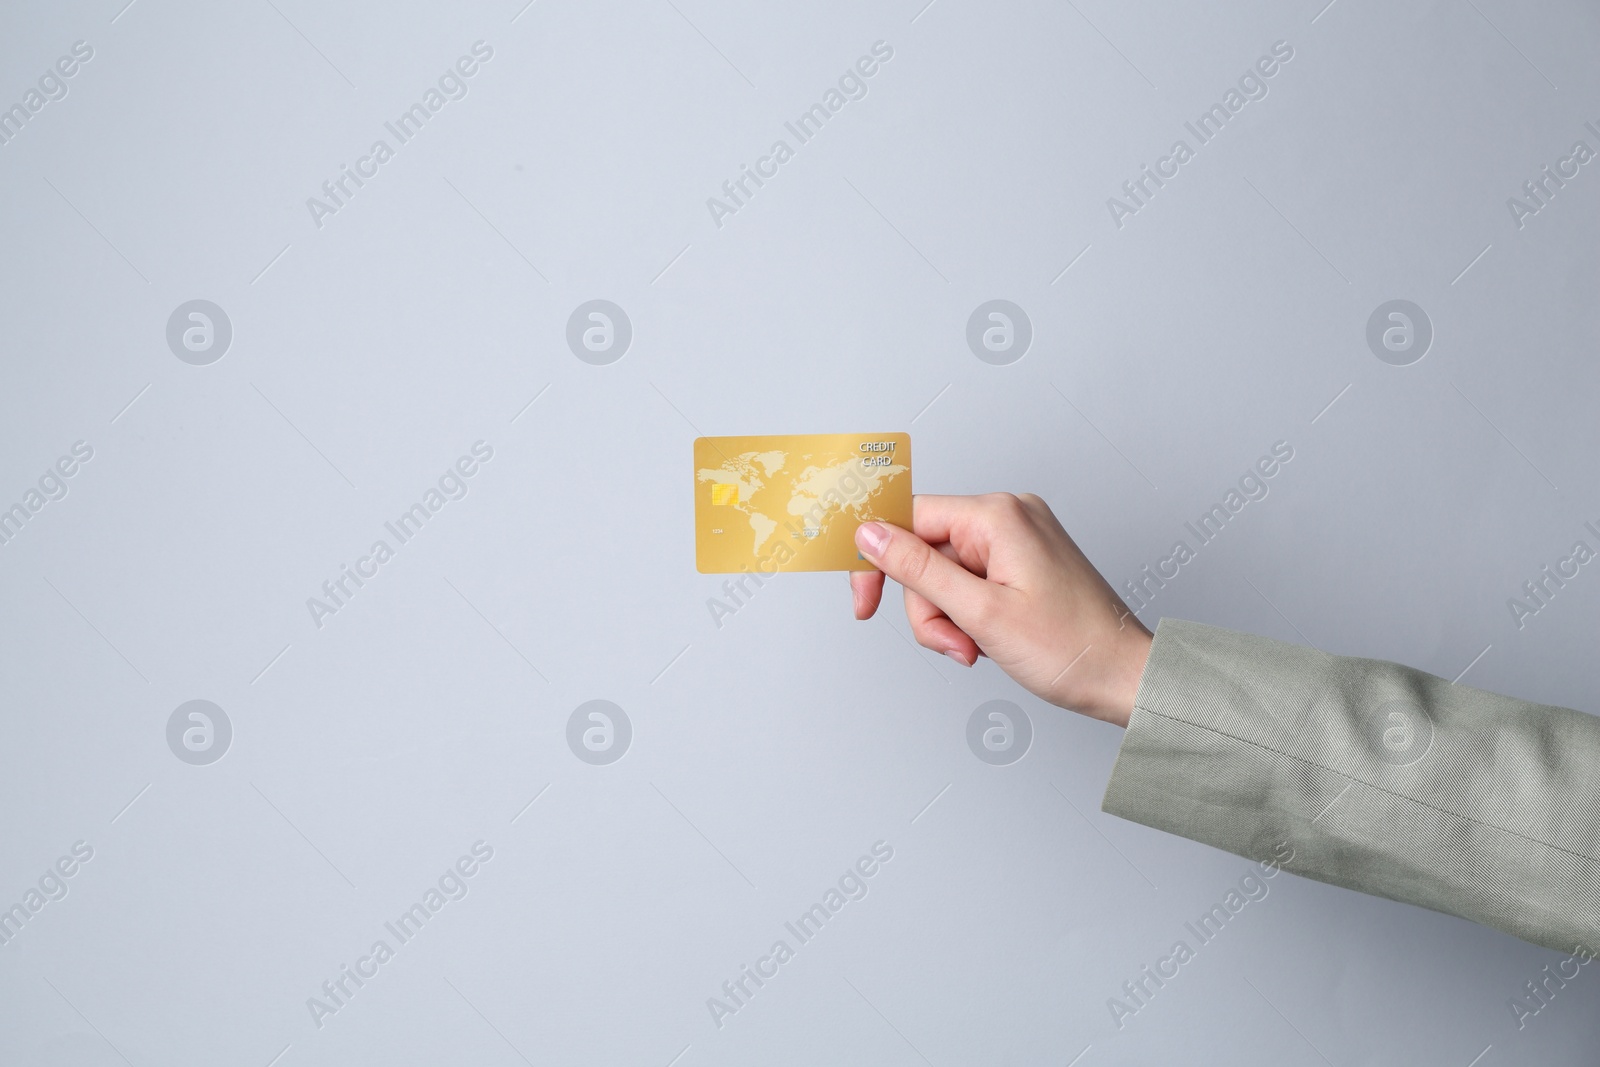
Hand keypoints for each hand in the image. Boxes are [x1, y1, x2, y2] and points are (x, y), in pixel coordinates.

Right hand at [850, 493, 1152, 727]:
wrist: (1125, 677)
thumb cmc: (1072, 650)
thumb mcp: (980, 613)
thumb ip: (918, 569)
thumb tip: (869, 534)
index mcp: (997, 516)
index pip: (909, 519)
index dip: (880, 562)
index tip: (866, 604)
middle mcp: (1009, 515)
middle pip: (925, 553)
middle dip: (929, 607)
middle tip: (956, 645)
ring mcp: (1019, 538)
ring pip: (946, 574)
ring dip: (949, 619)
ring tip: (976, 649)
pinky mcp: (1024, 561)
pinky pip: (972, 581)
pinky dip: (970, 615)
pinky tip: (988, 639)